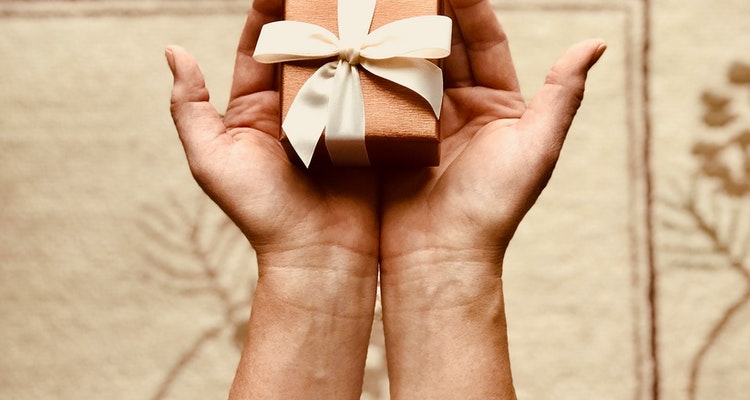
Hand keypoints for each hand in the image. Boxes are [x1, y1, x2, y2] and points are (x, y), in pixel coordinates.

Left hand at [166, 0, 378, 397]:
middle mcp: (296, 108)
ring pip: (340, 64)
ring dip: (348, 35)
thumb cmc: (260, 211)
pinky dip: (379, 66)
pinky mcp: (368, 131)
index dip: (268, 16)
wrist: (317, 254)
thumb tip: (174, 51)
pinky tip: (387, 41)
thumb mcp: (212, 159)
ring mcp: (335, 117)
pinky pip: (373, 91)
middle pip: (303, 50)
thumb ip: (190, 108)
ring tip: (358, 7)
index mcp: (257, 108)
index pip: (260, 49)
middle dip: (313, 17)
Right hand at [379, 0, 605, 397]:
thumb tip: (596, 43)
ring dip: (396, 33)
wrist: (440, 256)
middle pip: (443, 45)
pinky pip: (380, 93)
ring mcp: (421, 120)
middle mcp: (459, 106)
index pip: (484, 41)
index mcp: (496, 104)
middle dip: (427, 12)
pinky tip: (356, 44)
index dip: (470, 7)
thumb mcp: (536, 149)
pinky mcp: (389, 135)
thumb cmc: (493, 207)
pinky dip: (370, 68)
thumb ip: (561, 96)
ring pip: (409, 64)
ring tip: (379, 6)